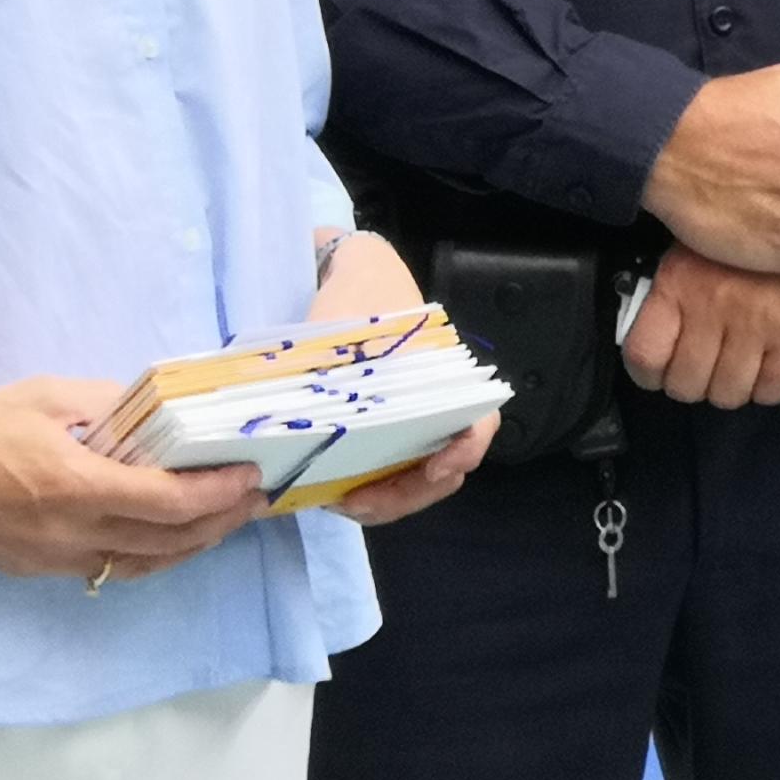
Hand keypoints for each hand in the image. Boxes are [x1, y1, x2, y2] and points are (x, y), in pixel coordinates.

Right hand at [0, 377, 269, 584]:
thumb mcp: (49, 396)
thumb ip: (112, 406)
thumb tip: (160, 414)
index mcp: (74, 487)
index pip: (168, 504)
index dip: (218, 494)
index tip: (250, 477)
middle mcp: (68, 534)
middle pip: (167, 542)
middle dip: (220, 522)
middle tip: (253, 500)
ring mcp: (51, 560)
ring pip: (141, 564)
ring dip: (189, 545)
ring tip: (222, 519)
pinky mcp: (34, 570)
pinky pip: (107, 568)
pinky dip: (147, 554)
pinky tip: (166, 534)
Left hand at [305, 234, 491, 523]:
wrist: (357, 276)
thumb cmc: (360, 298)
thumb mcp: (345, 326)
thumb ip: (329, 368)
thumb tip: (301, 422)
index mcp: (445, 378)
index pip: (478, 424)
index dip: (464, 451)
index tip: (436, 467)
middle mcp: (440, 407)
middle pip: (446, 470)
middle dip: (406, 495)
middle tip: (358, 502)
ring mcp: (418, 425)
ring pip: (419, 480)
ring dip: (386, 500)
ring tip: (341, 502)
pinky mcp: (392, 436)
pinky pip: (395, 474)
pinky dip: (372, 491)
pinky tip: (335, 490)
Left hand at [620, 248, 779, 407]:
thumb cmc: (749, 238)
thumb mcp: (695, 251)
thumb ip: (674, 296)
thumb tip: (659, 342)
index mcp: (679, 283)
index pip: (645, 355)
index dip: (649, 374)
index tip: (659, 372)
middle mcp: (713, 307)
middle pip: (685, 384)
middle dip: (692, 384)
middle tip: (702, 371)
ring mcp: (755, 325)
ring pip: (728, 394)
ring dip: (730, 388)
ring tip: (736, 370)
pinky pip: (772, 389)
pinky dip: (767, 388)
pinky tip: (767, 370)